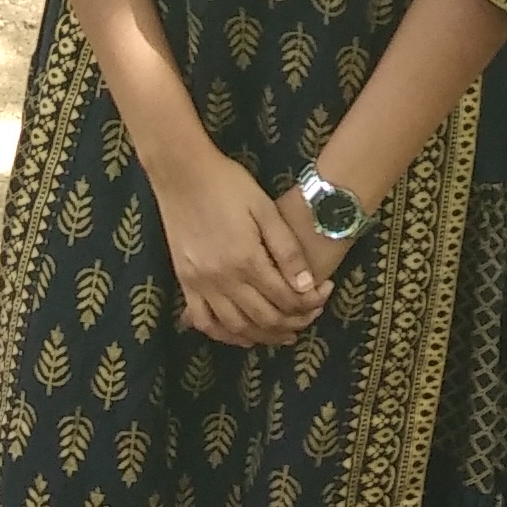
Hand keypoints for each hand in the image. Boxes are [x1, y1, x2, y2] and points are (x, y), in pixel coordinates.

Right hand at [154, 148, 330, 343]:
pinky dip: (225, 335)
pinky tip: (243, 334)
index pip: (285, 297)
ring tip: (284, 333)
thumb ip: (286, 249)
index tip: (324, 293)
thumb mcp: (265, 208)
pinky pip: (204, 321)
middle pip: (265, 317)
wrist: (181, 171)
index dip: (310, 302)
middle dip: (293, 322)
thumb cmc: (228, 184)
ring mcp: (200, 284)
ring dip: (264, 336)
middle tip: (310, 315)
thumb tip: (307, 286)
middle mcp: (223, 279)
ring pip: (237, 327)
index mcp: (246, 259)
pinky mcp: (185, 282)